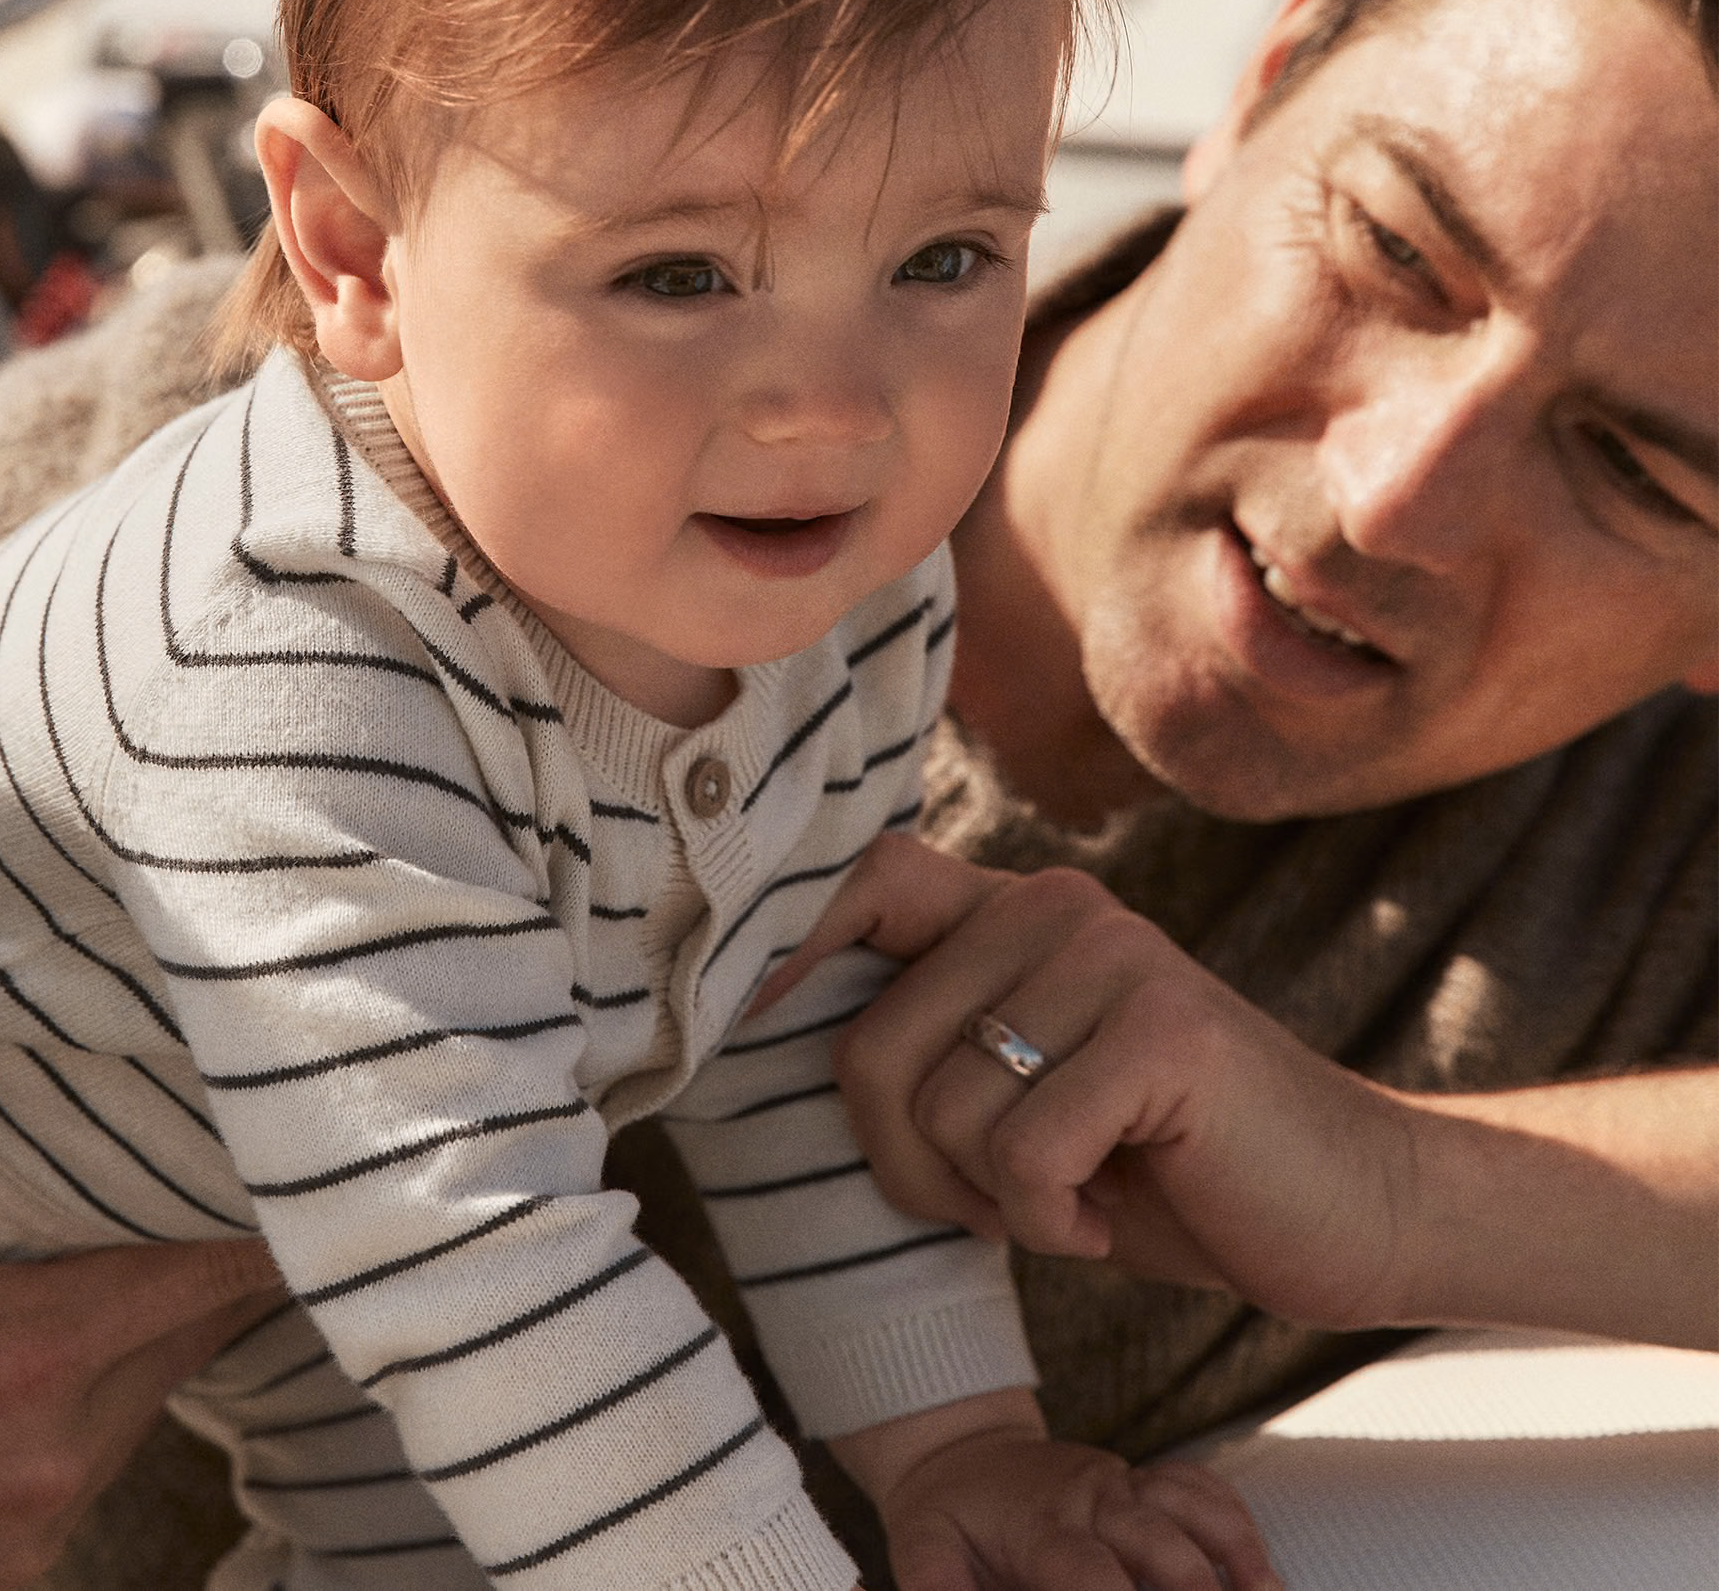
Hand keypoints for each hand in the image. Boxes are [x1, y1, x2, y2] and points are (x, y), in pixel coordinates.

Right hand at [0, 1006, 282, 1590]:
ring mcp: (36, 1528)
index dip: (270, 1208)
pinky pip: (103, 1454)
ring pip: (159, 1393)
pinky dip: (107, 1393)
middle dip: (219, 1247)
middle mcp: (53, 1454)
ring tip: (161, 1229)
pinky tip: (79, 1336)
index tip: (301, 1145)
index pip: (220, 1275)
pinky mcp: (10, 1572)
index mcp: (24, 1356)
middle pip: (202, 1331)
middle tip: (236, 1160)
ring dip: (162, 1322)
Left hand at [770, 835, 1416, 1328]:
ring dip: (989, 1202)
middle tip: (996, 1202)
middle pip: (872, 1044)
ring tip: (1070, 1197)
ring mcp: (1112, 958)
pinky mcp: (1162, 1031)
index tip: (749, 1026)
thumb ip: (941, 1040)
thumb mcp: (1032, 1088)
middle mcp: (1055, 908)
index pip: (867, 880)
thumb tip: (773, 1026)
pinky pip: (1022, 1153)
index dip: (787, 946)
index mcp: (1016, 913)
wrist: (1351, 1205)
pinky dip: (1049, 1221)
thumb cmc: (1167, 1166)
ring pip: (943, 1109)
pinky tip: (1110, 1213)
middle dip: (908, 1164)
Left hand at [834, 1390, 1274, 1590]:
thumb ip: (935, 1586)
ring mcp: (1125, 1483)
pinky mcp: (1144, 1481)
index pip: (1093, 1577)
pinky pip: (1203, 1489)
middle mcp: (1094, 1498)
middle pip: (1165, 1548)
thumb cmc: (946, 1515)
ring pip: (1196, 1510)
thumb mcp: (921, 1548)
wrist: (960, 1449)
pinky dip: (1237, 1526)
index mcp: (1041, 1525)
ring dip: (1238, 1560)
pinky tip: (1263, 1575)